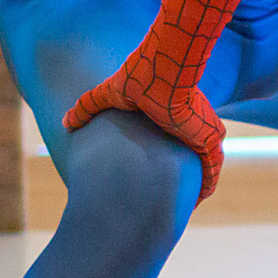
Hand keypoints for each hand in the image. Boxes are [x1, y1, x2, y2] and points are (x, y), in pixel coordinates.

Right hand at [64, 63, 226, 197]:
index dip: (166, 158)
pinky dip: (206, 186)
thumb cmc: (138, 78)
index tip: (152, 178)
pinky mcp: (209, 140)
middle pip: (192, 157)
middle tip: (168, 198)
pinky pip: (212, 170)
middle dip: (184, 177)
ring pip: (205, 166)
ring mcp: (203, 133)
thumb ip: (88, 107)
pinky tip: (197, 202)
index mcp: (172, 116)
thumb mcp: (109, 94)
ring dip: (196, 185)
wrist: (165, 72)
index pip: (173, 141)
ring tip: (184, 205)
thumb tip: (65, 123)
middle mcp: (192, 126)